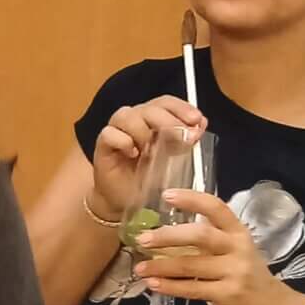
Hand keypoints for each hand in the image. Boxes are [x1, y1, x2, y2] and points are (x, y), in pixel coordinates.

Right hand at [87, 96, 207, 220]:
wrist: (124, 201)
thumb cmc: (147, 178)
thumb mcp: (173, 158)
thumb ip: (186, 139)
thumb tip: (201, 124)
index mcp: (153, 119)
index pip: (166, 102)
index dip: (181, 108)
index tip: (196, 120)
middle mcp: (134, 120)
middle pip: (148, 108)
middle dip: (168, 121)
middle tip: (181, 137)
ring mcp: (117, 131)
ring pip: (127, 116)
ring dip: (143, 131)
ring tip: (151, 151)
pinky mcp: (103, 145)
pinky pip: (109, 133)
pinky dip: (123, 141)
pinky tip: (133, 154)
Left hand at [135, 189, 300, 304]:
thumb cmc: (248, 275)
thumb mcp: (236, 251)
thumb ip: (210, 240)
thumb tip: (166, 234)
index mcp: (239, 232)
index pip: (217, 208)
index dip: (192, 200)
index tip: (167, 195)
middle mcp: (237, 248)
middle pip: (200, 235)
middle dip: (168, 236)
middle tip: (143, 239)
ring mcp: (234, 272)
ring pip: (191, 265)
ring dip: (161, 266)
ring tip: (139, 268)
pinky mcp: (228, 294)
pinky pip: (192, 288)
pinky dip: (170, 287)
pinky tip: (153, 284)